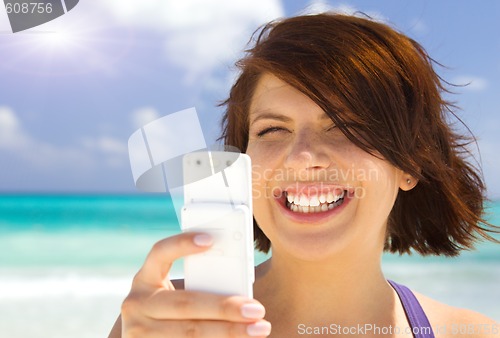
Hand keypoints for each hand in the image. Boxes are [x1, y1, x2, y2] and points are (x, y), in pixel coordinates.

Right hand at [120, 232, 270, 336]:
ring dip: (229, 331)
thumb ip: (195, 286)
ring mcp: (138, 331)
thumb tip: (238, 284)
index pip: (159, 253)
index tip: (210, 240)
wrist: (147, 337)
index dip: (182, 244)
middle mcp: (136, 304)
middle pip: (185, 303)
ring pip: (190, 332)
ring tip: (258, 328)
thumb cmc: (170, 313)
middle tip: (256, 308)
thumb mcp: (171, 295)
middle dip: (225, 306)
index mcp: (144, 279)